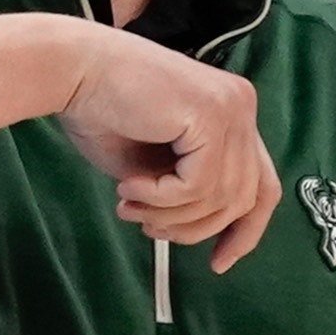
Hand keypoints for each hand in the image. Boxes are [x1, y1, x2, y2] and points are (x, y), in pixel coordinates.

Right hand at [57, 24, 280, 271]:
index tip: (218, 264)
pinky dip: (161, 198)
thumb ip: (187, 191)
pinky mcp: (212, 114)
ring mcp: (232, 108)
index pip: (262, 185)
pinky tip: (129, 186)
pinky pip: (199, 185)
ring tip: (130, 206)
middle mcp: (242, 107)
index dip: (244, 231)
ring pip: (221, 197)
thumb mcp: (156, 167)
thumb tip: (201, 232)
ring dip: (169, 215)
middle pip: (246, 198)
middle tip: (148, 229)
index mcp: (233, 115)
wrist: (73, 71)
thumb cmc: (103, 114)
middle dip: (195, 229)